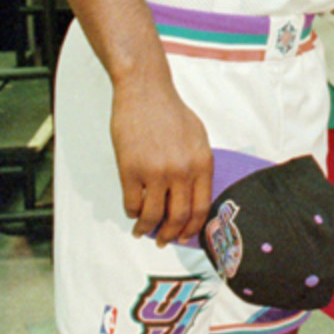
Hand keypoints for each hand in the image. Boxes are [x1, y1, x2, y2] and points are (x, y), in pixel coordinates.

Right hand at [110, 71, 212, 246]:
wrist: (146, 92)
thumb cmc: (171, 114)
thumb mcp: (198, 139)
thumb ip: (198, 167)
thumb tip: (194, 196)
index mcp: (203, 163)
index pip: (202, 207)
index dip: (193, 227)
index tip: (186, 237)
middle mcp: (182, 171)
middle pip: (178, 217)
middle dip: (171, 234)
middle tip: (163, 240)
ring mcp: (156, 172)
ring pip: (153, 216)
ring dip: (146, 228)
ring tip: (142, 231)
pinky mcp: (130, 170)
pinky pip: (131, 204)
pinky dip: (132, 213)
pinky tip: (132, 212)